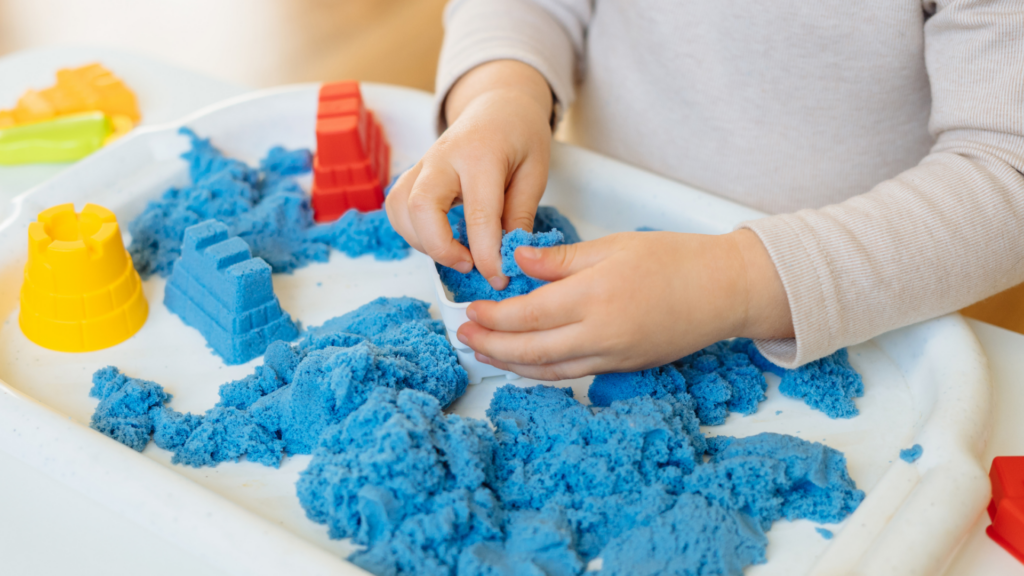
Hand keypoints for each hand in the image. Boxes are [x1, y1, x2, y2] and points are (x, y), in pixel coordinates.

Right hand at [385, 60, 552, 289]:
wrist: (497, 107)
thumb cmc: (520, 137)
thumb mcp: (535, 172)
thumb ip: (520, 214)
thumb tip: (510, 256)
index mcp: (481, 154)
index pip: (478, 213)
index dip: (487, 254)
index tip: (499, 278)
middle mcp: (443, 157)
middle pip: (421, 207)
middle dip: (441, 247)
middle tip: (470, 264)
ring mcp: (422, 164)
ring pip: (400, 209)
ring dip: (423, 242)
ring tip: (458, 253)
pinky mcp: (412, 175)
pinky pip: (396, 207)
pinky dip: (411, 232)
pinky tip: (439, 239)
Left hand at [456, 229, 793, 379]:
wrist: (724, 291)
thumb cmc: (674, 260)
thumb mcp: (612, 246)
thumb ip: (560, 258)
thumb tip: (518, 259)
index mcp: (593, 296)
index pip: (526, 314)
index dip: (493, 316)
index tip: (471, 309)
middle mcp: (599, 334)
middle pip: (529, 350)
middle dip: (491, 345)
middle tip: (465, 337)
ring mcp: (612, 357)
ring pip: (548, 370)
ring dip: (511, 364)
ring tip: (485, 354)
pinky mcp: (623, 368)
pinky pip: (572, 375)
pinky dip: (542, 372)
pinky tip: (526, 364)